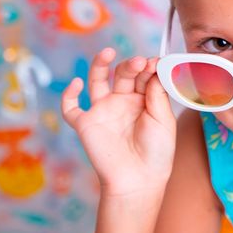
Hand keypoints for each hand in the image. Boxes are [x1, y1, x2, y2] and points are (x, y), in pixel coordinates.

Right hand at [61, 48, 176, 197]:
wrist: (138, 180)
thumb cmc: (156, 153)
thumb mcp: (163, 120)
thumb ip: (157, 95)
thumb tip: (155, 68)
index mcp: (144, 101)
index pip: (144, 76)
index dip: (149, 67)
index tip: (156, 63)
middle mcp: (123, 102)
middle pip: (124, 74)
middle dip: (132, 66)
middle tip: (141, 63)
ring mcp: (104, 111)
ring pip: (97, 81)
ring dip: (100, 64)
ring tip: (108, 52)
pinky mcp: (86, 124)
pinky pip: (70, 107)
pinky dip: (69, 94)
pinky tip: (78, 83)